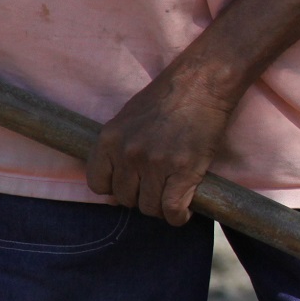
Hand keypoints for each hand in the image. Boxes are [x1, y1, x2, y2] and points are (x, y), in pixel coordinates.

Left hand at [85, 67, 238, 225]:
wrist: (202, 84)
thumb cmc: (168, 97)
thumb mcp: (129, 118)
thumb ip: (119, 146)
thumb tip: (119, 179)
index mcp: (109, 139)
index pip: (98, 184)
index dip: (115, 189)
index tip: (132, 185)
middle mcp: (128, 153)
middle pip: (126, 199)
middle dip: (141, 197)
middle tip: (158, 188)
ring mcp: (155, 164)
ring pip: (149, 207)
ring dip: (161, 207)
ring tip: (173, 197)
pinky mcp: (183, 171)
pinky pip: (172, 209)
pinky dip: (178, 216)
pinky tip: (185, 211)